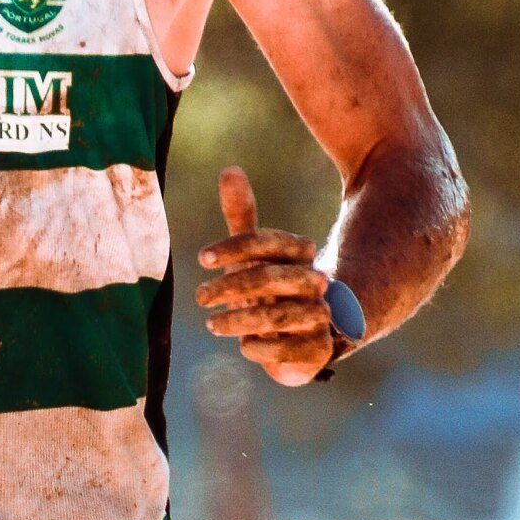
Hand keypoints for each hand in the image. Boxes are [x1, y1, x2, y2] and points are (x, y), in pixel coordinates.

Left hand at [196, 166, 336, 387]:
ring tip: (212, 324)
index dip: (235, 247)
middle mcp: (314, 282)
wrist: (301, 339)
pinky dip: (260, 348)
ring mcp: (319, 317)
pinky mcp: (318, 350)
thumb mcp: (254, 255)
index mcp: (300, 254)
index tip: (202, 258)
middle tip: (199, 297)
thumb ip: (243, 217)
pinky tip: (245, 346)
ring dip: (239, 320)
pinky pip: (288, 349)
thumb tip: (230, 169)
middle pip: (272, 278)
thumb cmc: (270, 290)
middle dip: (231, 287)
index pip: (269, 242)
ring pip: (280, 316)